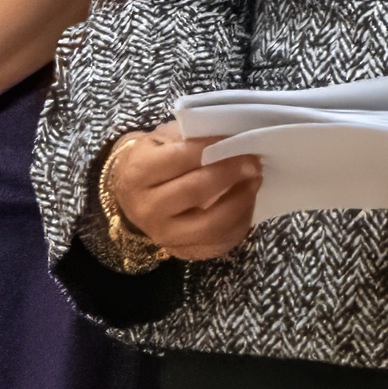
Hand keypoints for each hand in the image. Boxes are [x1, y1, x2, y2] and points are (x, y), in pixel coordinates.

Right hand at [98, 125, 265, 264]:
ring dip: (241, 200)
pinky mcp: (183, 251)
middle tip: (252, 161)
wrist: (133, 194)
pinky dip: (241, 220)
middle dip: (230, 173)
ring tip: (254, 180)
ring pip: (211, 224)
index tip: (235, 139)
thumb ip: (191, 137)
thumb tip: (231, 137)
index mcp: (138, 173)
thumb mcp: (162, 139)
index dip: (212, 147)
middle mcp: (147, 208)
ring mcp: (165, 235)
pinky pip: (220, 241)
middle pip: (195, 191)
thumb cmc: (154, 159)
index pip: (179, 158)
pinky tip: (247, 200)